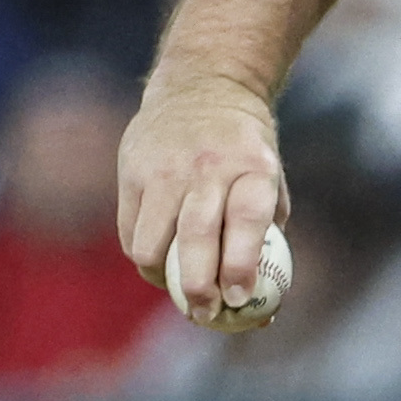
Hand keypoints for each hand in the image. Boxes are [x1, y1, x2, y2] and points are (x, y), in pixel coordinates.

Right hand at [117, 70, 287, 321]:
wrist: (202, 86)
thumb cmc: (244, 150)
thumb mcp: (270, 177)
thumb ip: (266, 232)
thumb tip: (263, 305)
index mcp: (252, 167)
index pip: (245, 221)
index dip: (240, 265)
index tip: (239, 299)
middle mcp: (207, 167)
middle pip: (196, 236)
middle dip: (198, 285)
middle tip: (206, 313)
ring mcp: (164, 168)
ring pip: (151, 242)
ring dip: (163, 277)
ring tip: (179, 288)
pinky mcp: (131, 170)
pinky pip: (131, 233)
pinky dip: (144, 257)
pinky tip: (160, 261)